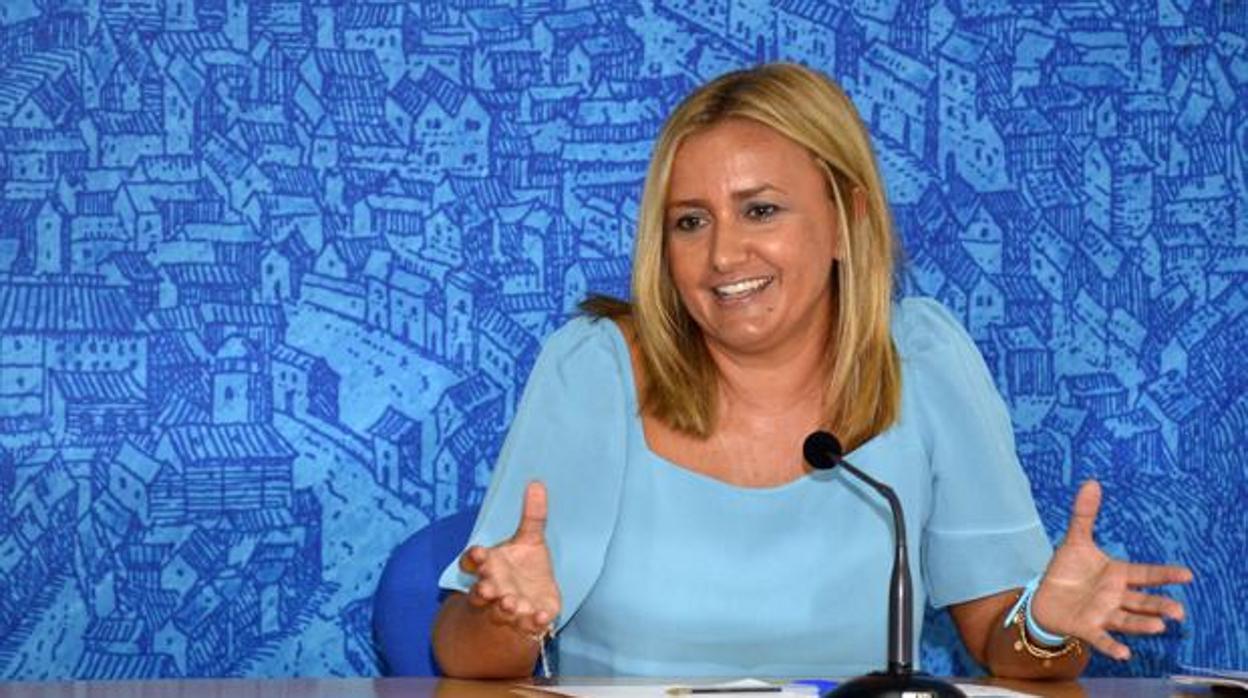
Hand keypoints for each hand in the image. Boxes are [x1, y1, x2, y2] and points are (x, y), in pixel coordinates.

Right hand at [459, 481, 560, 636]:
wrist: (527, 605)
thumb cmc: (521, 568)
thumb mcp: (529, 539)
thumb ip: (532, 515)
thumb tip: (537, 482)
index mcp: (489, 565)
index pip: (472, 561)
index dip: (472, 558)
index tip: (478, 553)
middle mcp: (494, 588)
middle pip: (482, 590)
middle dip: (484, 589)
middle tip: (488, 587)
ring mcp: (509, 608)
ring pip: (501, 610)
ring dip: (505, 607)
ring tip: (511, 603)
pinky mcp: (528, 622)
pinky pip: (529, 625)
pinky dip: (534, 622)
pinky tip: (542, 617)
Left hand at [1031, 480, 1192, 659]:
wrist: (1045, 598)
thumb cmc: (1068, 571)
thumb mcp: (1075, 541)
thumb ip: (1084, 515)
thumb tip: (1091, 482)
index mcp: (1118, 575)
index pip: (1145, 574)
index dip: (1164, 574)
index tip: (1186, 574)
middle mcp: (1116, 597)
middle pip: (1142, 601)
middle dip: (1160, 606)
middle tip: (1178, 611)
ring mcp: (1103, 614)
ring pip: (1127, 620)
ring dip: (1142, 624)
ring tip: (1158, 627)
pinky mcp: (1086, 627)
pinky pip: (1101, 638)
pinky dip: (1111, 646)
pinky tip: (1123, 654)